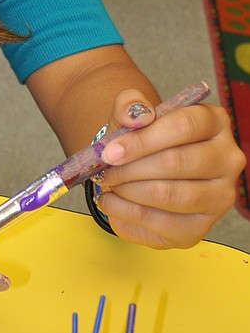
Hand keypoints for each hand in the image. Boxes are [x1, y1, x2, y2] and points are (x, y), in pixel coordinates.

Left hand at [93, 91, 244, 247]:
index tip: (110, 151)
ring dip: (128, 190)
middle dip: (130, 168)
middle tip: (105, 170)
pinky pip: (160, 222)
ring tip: (109, 184)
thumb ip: (130, 104)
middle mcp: (227, 159)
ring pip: (168, 194)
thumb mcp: (132, 113)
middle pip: (175, 162)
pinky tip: (111, 202)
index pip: (184, 126)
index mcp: (215, 122)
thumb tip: (138, 115)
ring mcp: (219, 197)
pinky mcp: (200, 228)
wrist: (142, 170)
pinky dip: (126, 213)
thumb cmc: (141, 138)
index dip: (143, 139)